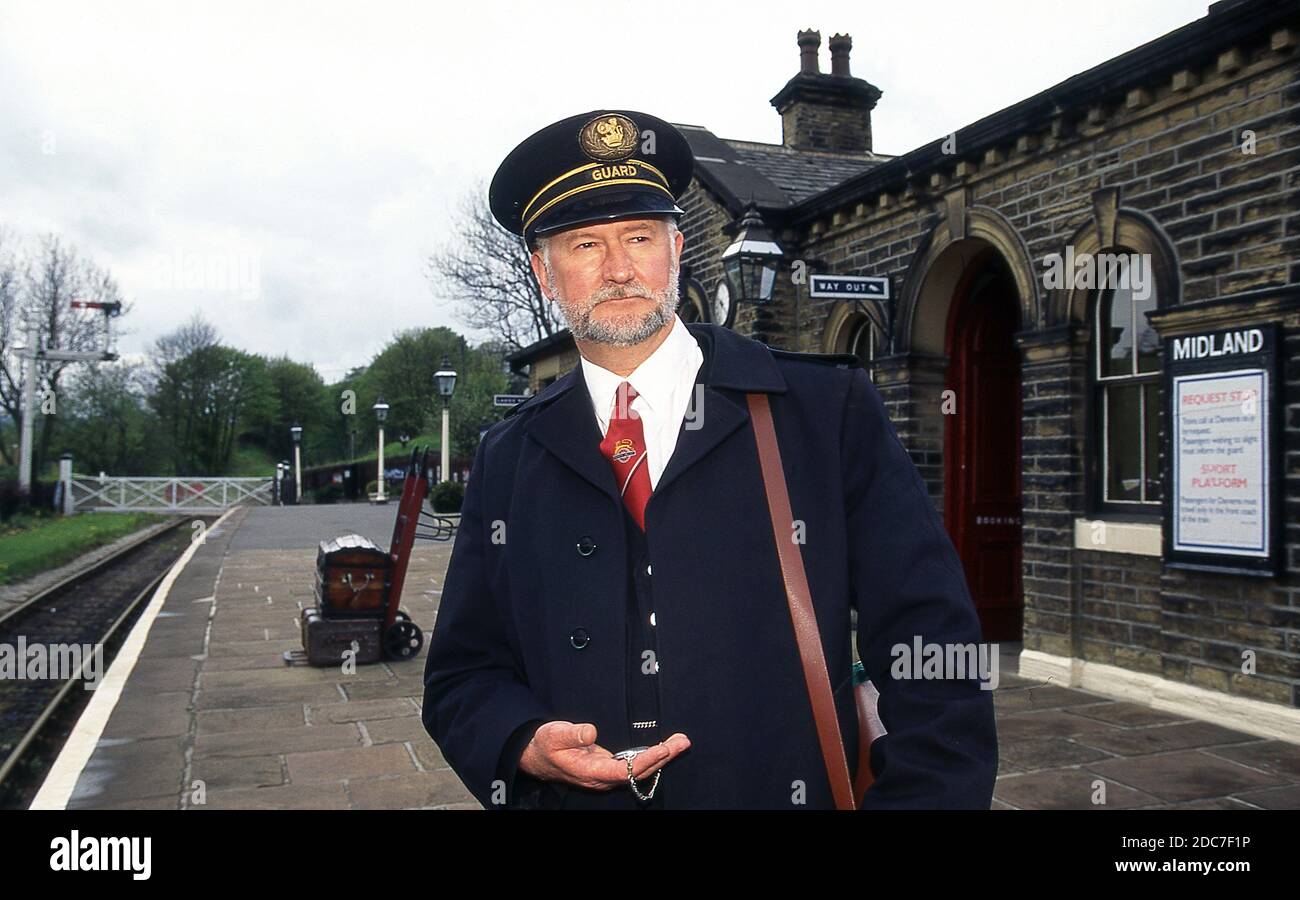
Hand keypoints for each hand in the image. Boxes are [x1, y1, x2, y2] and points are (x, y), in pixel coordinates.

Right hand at [518, 721, 690, 789]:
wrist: (539, 756)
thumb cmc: (546, 745)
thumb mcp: (553, 734)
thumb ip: (572, 733)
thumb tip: (591, 731)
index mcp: (590, 772)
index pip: (623, 771)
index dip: (644, 762)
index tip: (663, 749)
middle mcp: (602, 777)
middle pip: (638, 772)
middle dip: (663, 757)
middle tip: (683, 742)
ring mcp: (607, 773)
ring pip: (639, 769)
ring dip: (661, 756)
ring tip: (681, 741)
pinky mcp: (610, 767)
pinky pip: (635, 765)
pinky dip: (652, 756)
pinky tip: (665, 747)